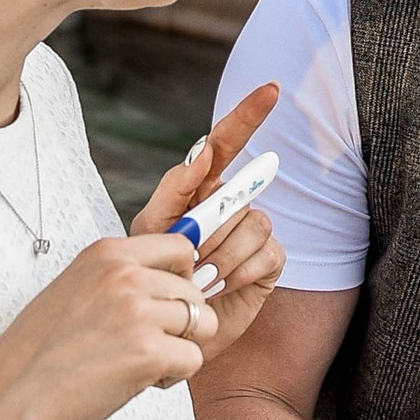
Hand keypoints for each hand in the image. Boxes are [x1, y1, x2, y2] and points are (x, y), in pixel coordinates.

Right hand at [0, 231, 223, 419]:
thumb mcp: (72, 293)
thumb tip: (169, 286)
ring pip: (202, 324)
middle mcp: (124, 274)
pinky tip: (136, 383)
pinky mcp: (147, 352)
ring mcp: (137, 311)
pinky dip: (172, 378)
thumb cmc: (33, 359)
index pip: (180, 247)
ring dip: (179, 349)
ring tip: (141, 365)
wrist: (3, 404)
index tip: (166, 306)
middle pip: (194, 291)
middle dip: (180, 324)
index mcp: (105, 254)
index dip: (182, 279)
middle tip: (142, 347)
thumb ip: (116, 282)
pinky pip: (193, 360)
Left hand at [132, 83, 285, 366]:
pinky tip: (220, 288)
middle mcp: (233, 204)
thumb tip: (202, 151)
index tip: (271, 89)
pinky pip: (266, 252)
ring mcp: (254, 231)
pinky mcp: (270, 261)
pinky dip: (240, 273)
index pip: (228, 142)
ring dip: (220, 256)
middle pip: (240, 192)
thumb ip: (173, 191)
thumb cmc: (154, 278)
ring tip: (197, 280)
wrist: (168, 330)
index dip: (249, 114)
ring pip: (253, 224)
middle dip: (213, 225)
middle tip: (189, 255)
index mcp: (201, 188)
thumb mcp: (149, 233)